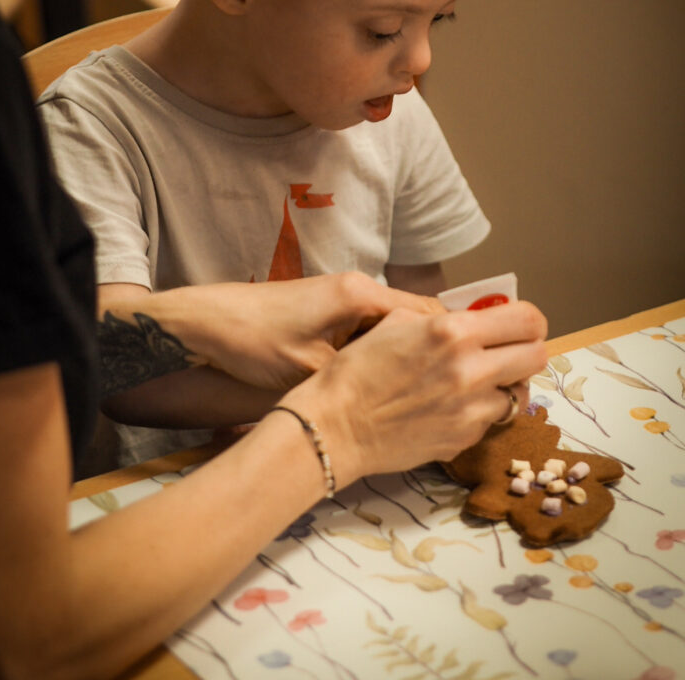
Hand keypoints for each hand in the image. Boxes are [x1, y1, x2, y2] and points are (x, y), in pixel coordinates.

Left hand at [165, 272, 445, 389]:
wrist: (208, 324)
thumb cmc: (256, 341)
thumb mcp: (311, 367)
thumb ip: (361, 375)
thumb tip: (405, 395)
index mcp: (361, 294)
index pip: (429, 313)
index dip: (455, 342)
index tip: (476, 370)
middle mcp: (359, 289)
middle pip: (418, 319)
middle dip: (438, 350)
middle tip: (456, 387)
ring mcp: (344, 298)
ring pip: (396, 326)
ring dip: (412, 353)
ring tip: (429, 389)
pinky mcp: (331, 311)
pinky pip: (374, 330)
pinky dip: (386, 352)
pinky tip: (389, 381)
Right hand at [285, 301, 547, 487]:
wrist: (334, 426)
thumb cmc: (355, 370)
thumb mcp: (394, 323)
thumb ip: (437, 318)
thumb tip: (465, 319)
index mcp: (452, 332)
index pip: (528, 320)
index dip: (528, 319)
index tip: (518, 322)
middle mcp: (470, 370)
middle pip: (537, 356)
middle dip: (525, 349)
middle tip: (506, 350)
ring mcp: (471, 410)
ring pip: (518, 394)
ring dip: (503, 384)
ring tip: (475, 382)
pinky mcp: (465, 439)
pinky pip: (490, 420)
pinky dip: (480, 411)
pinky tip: (451, 406)